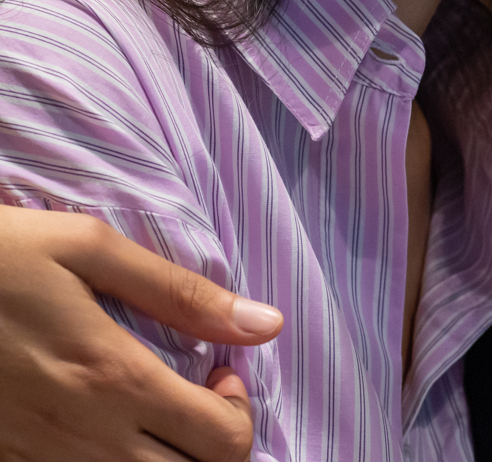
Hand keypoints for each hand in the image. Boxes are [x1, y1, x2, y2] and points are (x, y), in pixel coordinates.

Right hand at [0, 206, 279, 461]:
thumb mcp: (88, 249)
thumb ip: (181, 293)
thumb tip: (267, 324)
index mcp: (114, 378)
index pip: (223, 440)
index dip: (239, 410)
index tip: (216, 370)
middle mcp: (82, 434)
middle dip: (211, 445)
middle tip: (192, 399)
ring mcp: (37, 457)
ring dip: (161, 458)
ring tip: (149, 413)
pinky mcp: (4, 461)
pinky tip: (99, 427)